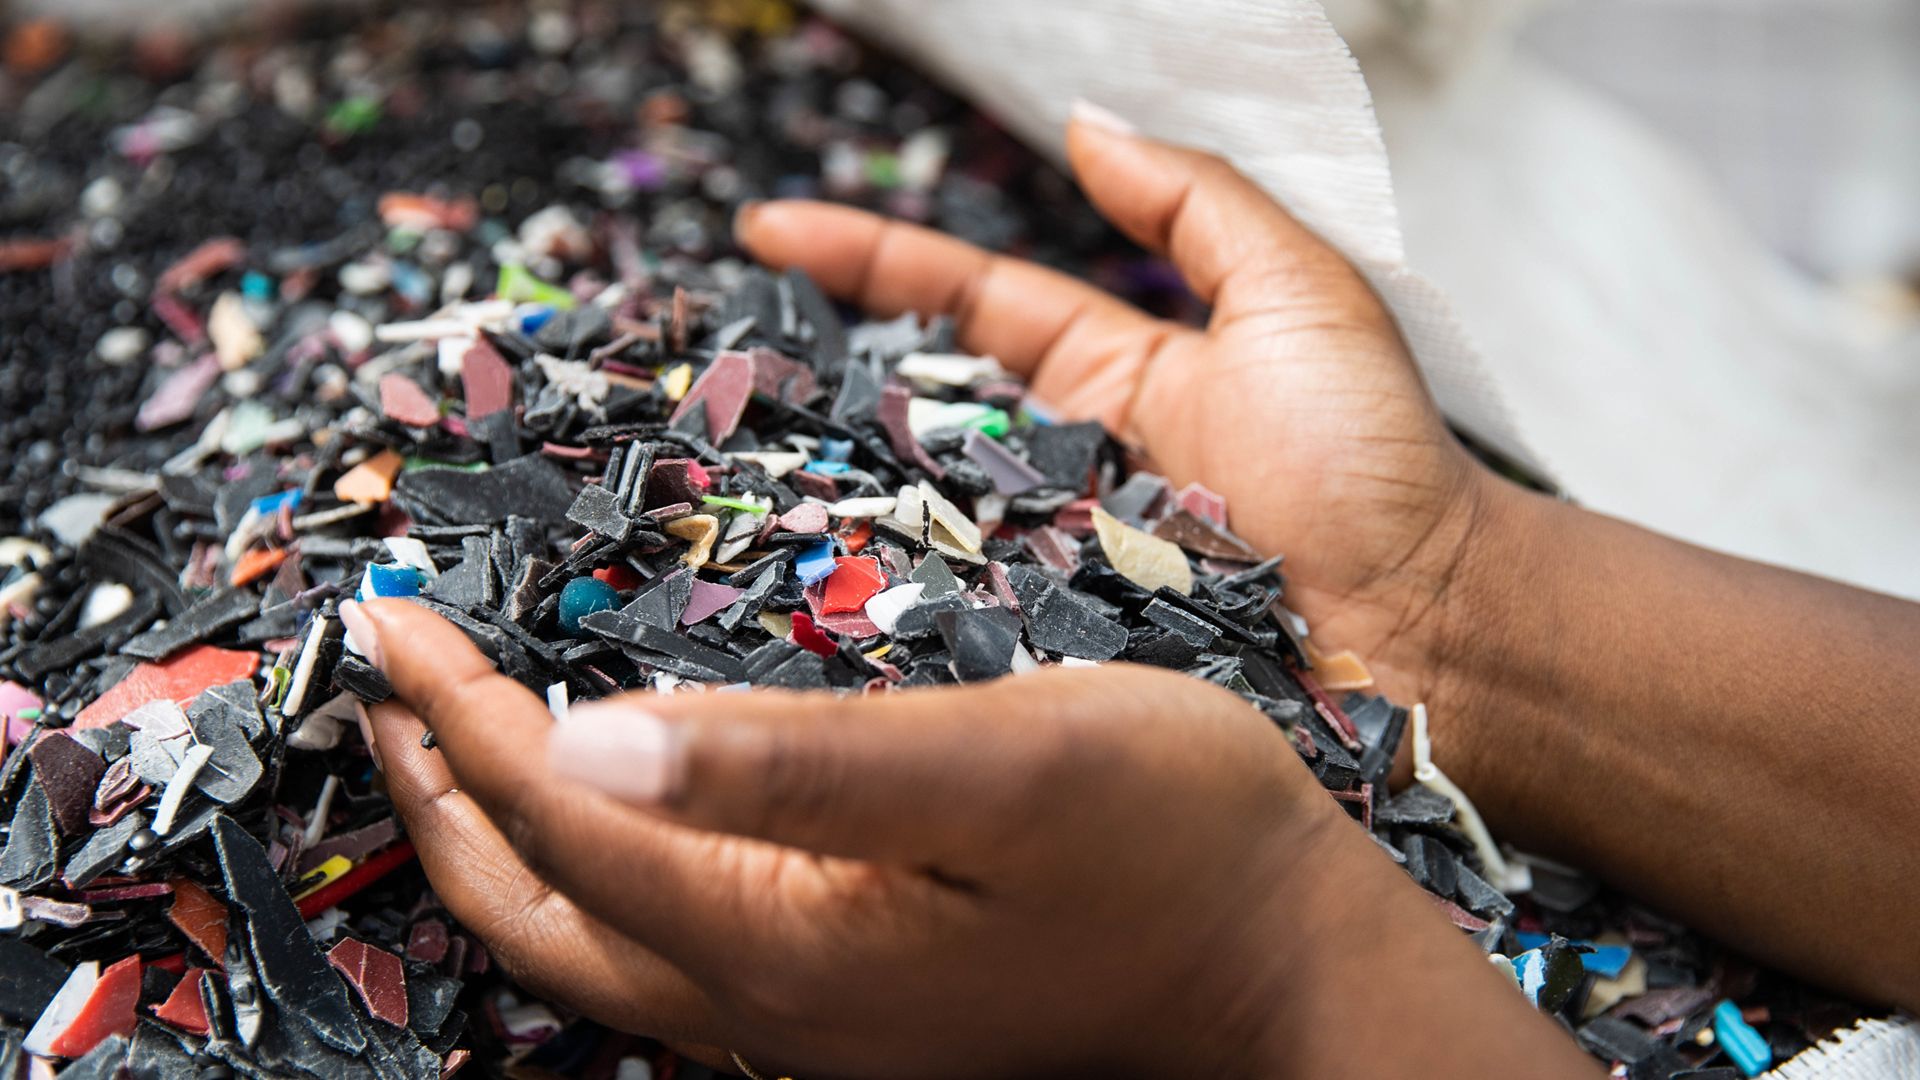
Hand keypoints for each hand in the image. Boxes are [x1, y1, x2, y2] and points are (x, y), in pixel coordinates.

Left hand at [353, 599, 1593, 1077]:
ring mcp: (809, 1022)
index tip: (392, 618)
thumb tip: (586, 745)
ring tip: (456, 747)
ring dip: (502, 837)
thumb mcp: (1000, 767)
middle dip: (439, 794)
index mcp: (780, 943)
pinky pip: (663, 944)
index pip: (563, 817)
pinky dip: (592, 866)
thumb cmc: (1173, 841)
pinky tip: (613, 813)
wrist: (1286, 962)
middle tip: (386, 684)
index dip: (464, 715)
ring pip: (591, 938)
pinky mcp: (853, 1003)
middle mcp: (768, 1008)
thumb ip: (794, 760)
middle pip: (539, 909)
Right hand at [738, 103, 1499, 713]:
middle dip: (810, 379)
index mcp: (1112, 375)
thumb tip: (1085, 124)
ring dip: (821, 491)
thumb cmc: (1379, 467)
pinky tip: (795, 583)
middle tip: (701, 358)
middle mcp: (1060, 468)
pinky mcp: (1051, 653)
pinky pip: (950, 618)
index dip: (867, 261)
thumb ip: (1193, 206)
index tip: (764, 235)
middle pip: (912, 410)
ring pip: (911, 517)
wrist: (1436, 630)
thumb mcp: (1298, 296)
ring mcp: (1045, 564)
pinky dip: (878, 600)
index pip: (964, 300)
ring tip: (710, 460)